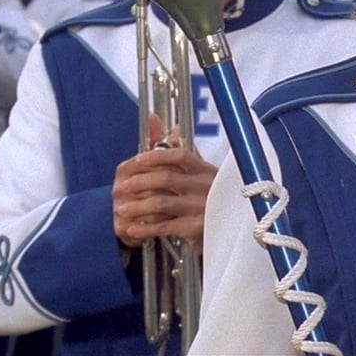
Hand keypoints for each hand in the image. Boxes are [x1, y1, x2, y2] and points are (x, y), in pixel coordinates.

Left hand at [112, 114, 217, 252]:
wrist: (234, 228)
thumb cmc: (214, 197)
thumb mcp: (205, 174)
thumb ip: (186, 153)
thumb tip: (173, 127)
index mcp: (206, 169)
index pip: (180, 156)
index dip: (156, 156)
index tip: (138, 160)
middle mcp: (205, 186)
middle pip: (165, 178)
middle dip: (140, 182)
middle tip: (123, 187)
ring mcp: (201, 207)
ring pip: (161, 202)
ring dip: (137, 206)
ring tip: (121, 209)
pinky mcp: (196, 227)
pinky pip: (164, 226)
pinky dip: (145, 228)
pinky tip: (132, 229)